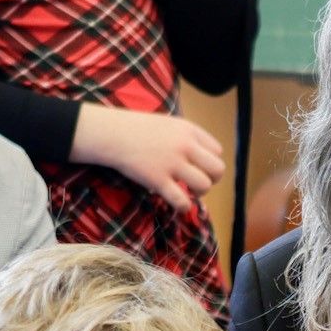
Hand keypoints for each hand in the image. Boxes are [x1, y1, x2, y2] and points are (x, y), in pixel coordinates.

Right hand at [75, 102, 228, 207]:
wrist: (112, 133)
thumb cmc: (139, 129)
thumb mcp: (169, 124)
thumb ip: (187, 137)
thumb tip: (202, 157)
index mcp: (189, 130)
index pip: (218, 151)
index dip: (210, 162)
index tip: (199, 167)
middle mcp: (185, 146)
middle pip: (217, 169)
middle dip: (212, 179)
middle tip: (197, 182)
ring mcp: (172, 163)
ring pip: (204, 185)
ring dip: (199, 193)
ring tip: (187, 191)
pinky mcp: (158, 180)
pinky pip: (182, 200)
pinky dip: (184, 206)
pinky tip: (179, 204)